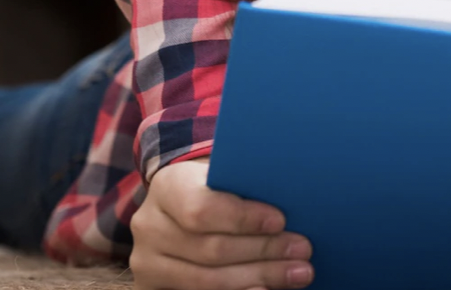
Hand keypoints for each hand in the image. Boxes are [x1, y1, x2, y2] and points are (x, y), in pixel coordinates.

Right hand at [130, 158, 313, 289]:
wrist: (178, 206)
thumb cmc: (214, 186)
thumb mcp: (224, 172)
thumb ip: (247, 182)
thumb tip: (292, 197)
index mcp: (167, 187)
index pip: (202, 209)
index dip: (242, 219)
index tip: (280, 221)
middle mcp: (150, 226)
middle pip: (211, 250)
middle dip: (263, 251)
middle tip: (302, 250)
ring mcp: (148, 262)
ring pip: (208, 280)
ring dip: (260, 278)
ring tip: (298, 273)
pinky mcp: (152, 287)